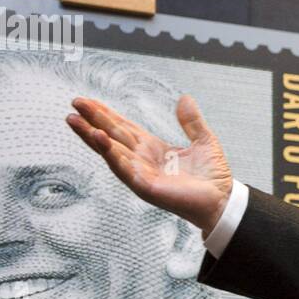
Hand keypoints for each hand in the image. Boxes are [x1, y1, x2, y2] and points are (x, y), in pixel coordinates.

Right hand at [66, 94, 233, 234]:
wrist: (223, 201)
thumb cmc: (213, 176)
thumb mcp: (204, 140)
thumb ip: (191, 121)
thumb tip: (185, 98)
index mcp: (152, 149)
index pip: (123, 128)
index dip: (105, 115)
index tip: (87, 103)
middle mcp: (142, 160)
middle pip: (111, 136)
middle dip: (92, 121)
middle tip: (74, 104)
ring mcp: (141, 174)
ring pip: (111, 152)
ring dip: (92, 136)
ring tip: (75, 121)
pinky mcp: (146, 186)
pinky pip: (124, 169)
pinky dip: (110, 154)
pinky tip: (99, 139)